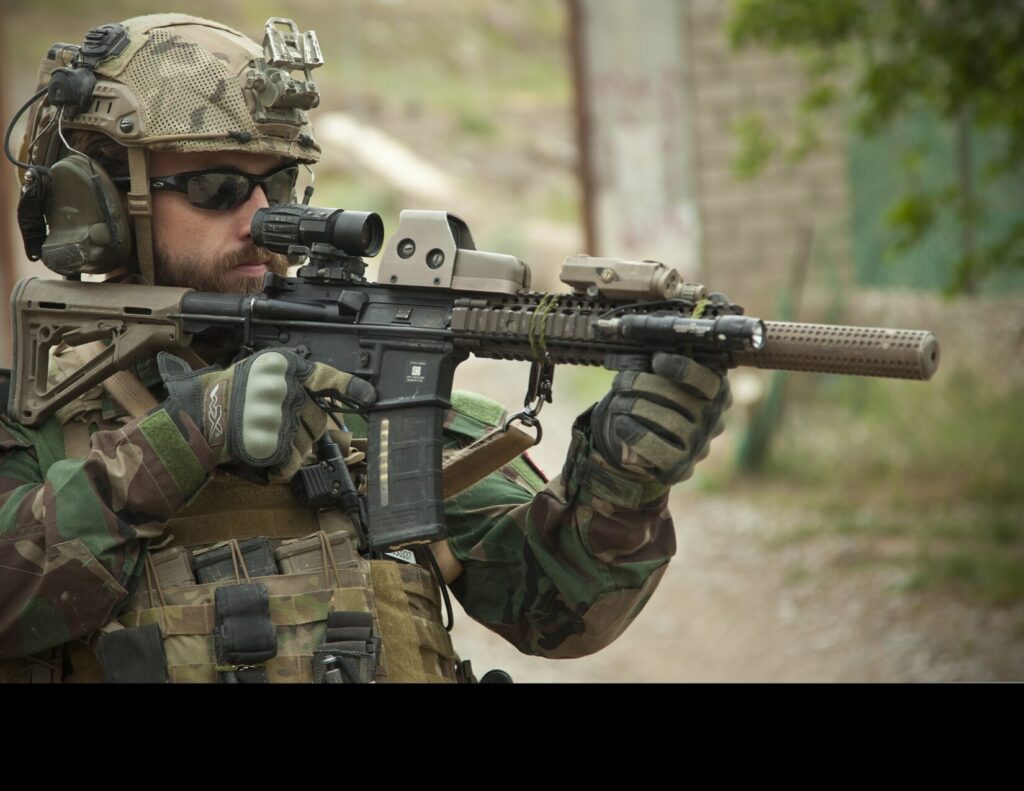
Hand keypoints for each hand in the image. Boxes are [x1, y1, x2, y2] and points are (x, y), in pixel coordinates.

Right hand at [158, 348, 375, 477]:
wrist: (193, 420)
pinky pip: (292, 463)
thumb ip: (291, 387)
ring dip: (292, 449)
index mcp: (281, 366)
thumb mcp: (256, 376)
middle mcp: (283, 388)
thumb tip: (330, 414)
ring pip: (306, 444)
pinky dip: (282, 468)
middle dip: (307, 431)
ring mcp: (278, 416)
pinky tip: (265, 459)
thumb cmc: (223, 397)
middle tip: (280, 430)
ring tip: (264, 440)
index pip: (326, 378)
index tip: (370, 397)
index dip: (350, 388)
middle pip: (317, 420)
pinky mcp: (271, 443)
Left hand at [590, 353, 730, 485]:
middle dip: (644, 385)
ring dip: (637, 408)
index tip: (656, 359)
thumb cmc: (658, 402)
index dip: (682, 368)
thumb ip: (660, 370)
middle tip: (620, 381)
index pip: (707, 380)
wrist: (650, 445)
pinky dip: (637, 435)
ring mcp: (700, 447)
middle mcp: (714, 421)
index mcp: (717, 394)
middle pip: (681, 399)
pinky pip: (660, 451)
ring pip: (670, 423)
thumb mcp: (664, 382)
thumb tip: (641, 355)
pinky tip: (620, 423)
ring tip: (617, 402)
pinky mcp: (681, 468)